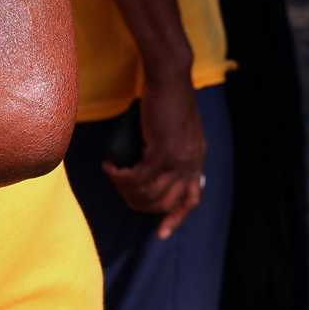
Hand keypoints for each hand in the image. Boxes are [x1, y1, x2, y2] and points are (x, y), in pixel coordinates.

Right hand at [103, 76, 205, 238]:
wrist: (170, 77)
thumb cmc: (169, 94)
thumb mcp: (178, 126)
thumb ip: (173, 145)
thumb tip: (151, 158)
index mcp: (197, 158)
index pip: (191, 198)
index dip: (175, 218)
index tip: (160, 232)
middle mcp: (191, 163)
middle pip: (166, 202)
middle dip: (140, 203)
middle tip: (121, 191)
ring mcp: (179, 159)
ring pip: (150, 193)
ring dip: (126, 189)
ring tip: (112, 174)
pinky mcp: (162, 151)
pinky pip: (139, 177)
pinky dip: (121, 176)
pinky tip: (110, 167)